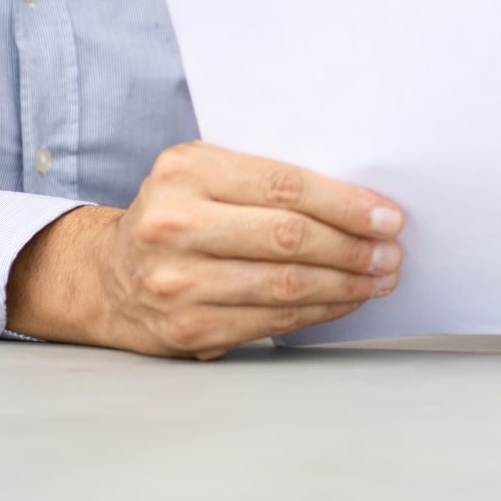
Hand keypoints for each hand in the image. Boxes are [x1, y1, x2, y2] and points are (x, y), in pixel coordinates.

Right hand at [6, 141, 405, 357]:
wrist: (109, 275)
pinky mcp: (188, 329)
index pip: (283, 185)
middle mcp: (174, 225)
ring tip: (379, 278)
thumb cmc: (176, 215)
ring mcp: (177, 282)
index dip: (345, 204)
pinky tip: (344, 301)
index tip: (388, 216)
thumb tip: (357, 200)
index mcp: (185, 172)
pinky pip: (270, 320)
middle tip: (391, 253)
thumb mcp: (203, 173)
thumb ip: (262, 178)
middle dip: (354, 247)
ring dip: (345, 284)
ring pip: (284, 284)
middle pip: (289, 237)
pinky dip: (318, 311)